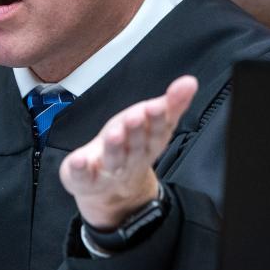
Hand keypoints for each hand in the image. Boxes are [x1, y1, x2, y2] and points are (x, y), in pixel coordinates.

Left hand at [59, 76, 197, 228]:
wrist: (109, 188)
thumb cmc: (131, 147)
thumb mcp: (151, 125)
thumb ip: (172, 105)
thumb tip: (191, 81)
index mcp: (149, 144)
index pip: (157, 132)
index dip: (158, 120)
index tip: (156, 106)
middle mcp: (132, 159)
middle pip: (136, 146)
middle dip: (136, 131)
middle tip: (135, 116)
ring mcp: (109, 171)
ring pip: (113, 159)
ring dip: (114, 147)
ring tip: (114, 133)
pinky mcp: (86, 179)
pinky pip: (83, 175)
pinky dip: (80, 169)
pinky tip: (78, 160)